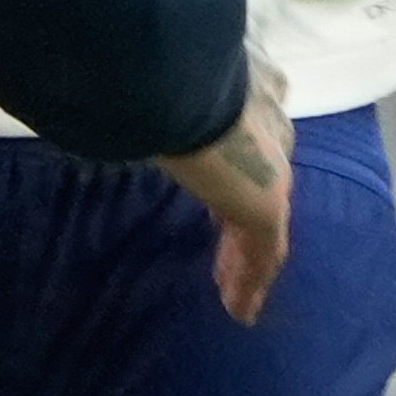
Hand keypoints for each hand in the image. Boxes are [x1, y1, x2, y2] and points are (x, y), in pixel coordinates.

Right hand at [152, 53, 292, 325]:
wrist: (200, 100)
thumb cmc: (172, 84)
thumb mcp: (167, 90)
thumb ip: (155, 99)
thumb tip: (122, 91)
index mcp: (254, 107)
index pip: (256, 146)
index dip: (240, 173)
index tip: (225, 193)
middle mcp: (271, 144)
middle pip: (265, 195)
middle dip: (245, 228)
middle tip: (228, 253)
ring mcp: (273, 181)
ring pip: (263, 233)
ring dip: (245, 264)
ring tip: (233, 294)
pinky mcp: (268, 214)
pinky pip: (262, 259)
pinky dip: (250, 285)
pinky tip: (240, 311)